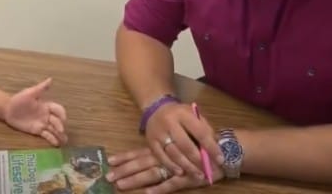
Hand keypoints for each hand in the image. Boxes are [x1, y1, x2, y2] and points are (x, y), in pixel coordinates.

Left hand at [4, 78, 67, 145]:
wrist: (8, 109)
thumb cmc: (19, 99)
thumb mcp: (30, 92)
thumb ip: (41, 88)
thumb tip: (50, 79)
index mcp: (46, 106)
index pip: (58, 109)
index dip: (62, 114)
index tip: (63, 118)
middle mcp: (46, 115)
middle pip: (57, 121)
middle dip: (60, 125)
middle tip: (61, 130)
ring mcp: (42, 123)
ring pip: (54, 130)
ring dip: (60, 135)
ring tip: (64, 141)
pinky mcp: (37, 131)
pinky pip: (46, 135)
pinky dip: (52, 139)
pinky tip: (56, 144)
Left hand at [106, 147, 223, 192]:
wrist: (222, 151)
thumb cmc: (200, 145)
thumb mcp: (181, 143)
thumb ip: (168, 146)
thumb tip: (152, 148)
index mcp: (163, 148)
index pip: (139, 152)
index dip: (125, 157)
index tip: (110, 161)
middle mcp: (166, 157)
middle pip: (141, 164)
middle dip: (124, 170)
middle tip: (108, 177)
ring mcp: (176, 168)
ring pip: (151, 174)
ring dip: (135, 180)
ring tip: (121, 186)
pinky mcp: (187, 178)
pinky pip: (171, 184)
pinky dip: (160, 189)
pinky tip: (148, 193)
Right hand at [145, 102, 221, 176]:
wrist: (156, 108)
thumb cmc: (180, 114)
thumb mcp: (194, 114)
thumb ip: (205, 129)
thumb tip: (215, 148)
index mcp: (184, 114)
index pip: (200, 132)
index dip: (211, 147)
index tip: (220, 159)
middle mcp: (170, 122)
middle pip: (185, 145)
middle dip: (198, 160)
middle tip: (207, 170)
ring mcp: (159, 133)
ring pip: (173, 153)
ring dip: (187, 166)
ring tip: (198, 174)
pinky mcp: (151, 142)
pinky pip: (161, 157)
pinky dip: (171, 166)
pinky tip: (181, 172)